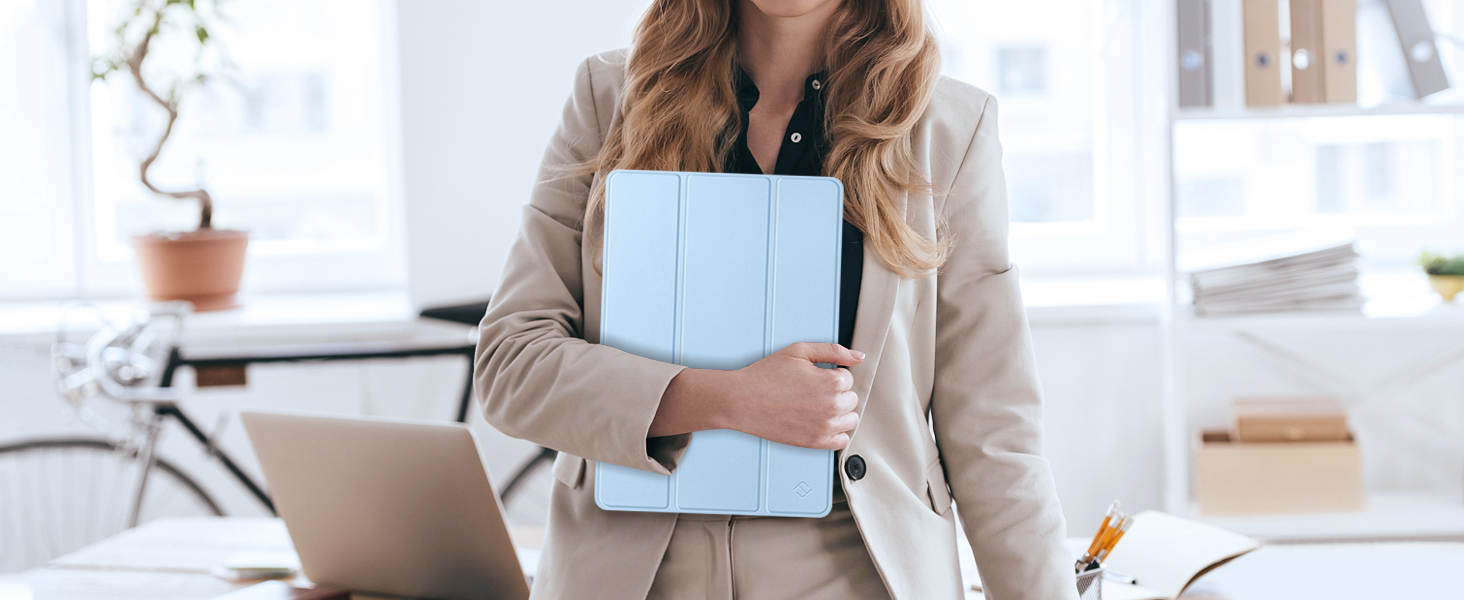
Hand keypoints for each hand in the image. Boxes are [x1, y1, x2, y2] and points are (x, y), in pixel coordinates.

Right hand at [723, 343, 864, 449]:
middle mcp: (832, 405)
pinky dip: (835, 432)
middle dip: (836, 393)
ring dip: (839, 412)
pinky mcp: (816, 442)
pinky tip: (819, 422)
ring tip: (815, 406)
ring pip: (851, 419)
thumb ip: (833, 351)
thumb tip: (858, 357)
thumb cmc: (766, 375)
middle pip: (852, 399)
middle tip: (812, 391)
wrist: (742, 400)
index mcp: (832, 381)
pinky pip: (842, 440)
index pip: (848, 378)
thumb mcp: (799, 351)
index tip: (814, 378)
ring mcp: (825, 426)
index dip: (831, 375)